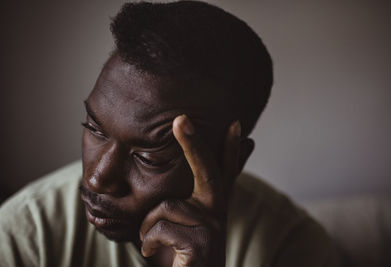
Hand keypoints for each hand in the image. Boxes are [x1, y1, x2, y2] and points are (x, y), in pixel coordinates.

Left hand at [139, 115, 241, 266]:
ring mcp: (212, 228)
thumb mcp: (180, 226)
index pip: (225, 171)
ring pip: (165, 207)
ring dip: (147, 226)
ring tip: (152, 241)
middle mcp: (218, 213)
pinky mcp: (201, 244)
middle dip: (194, 143)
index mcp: (212, 206)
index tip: (236, 124)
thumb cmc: (179, 255)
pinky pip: (159, 228)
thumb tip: (173, 190)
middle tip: (181, 119)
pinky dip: (148, 241)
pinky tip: (153, 251)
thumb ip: (179, 204)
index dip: (231, 148)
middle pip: (208, 171)